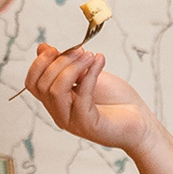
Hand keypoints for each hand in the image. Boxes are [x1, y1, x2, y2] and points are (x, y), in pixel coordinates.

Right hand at [27, 44, 153, 151]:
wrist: (140, 121)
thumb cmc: (115, 100)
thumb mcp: (87, 75)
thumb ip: (66, 64)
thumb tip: (42, 48)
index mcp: (56, 101)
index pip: (32, 83)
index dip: (39, 63)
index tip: (55, 49)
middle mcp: (59, 113)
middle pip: (43, 85)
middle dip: (60, 62)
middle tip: (81, 51)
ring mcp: (72, 121)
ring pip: (56, 91)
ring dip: (72, 67)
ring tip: (90, 56)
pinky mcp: (88, 125)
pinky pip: (81, 97)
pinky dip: (90, 74)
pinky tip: (100, 61)